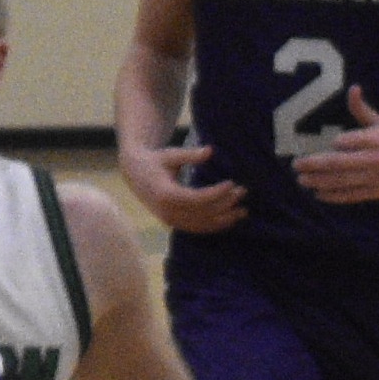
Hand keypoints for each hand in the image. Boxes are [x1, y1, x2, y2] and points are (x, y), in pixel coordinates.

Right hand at [119, 140, 245, 233]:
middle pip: (203, 213)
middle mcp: (168, 211)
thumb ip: (190, 155)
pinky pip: (197, 229)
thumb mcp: (170, 155)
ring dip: (224, 219)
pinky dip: (215, 226)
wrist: (135, 174)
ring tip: (243, 211)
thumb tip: (210, 151)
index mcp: (165, 194)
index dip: (216, 193)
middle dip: (225, 204)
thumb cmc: (155, 161)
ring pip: (202, 225)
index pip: (197, 198)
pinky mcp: (174, 224)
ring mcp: (170, 220)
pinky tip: (229, 219)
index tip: (231, 183)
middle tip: (243, 191)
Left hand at [292, 87, 378, 200]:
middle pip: (342, 163)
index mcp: (377, 139)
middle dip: (316, 165)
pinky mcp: (378, 192)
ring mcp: (377, 178)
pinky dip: (334, 195)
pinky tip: (318, 194)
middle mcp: (377, 159)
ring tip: (302, 180)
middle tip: (296, 165)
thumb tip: (353, 88)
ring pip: (343, 181)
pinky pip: (352, 195)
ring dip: (319, 181)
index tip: (331, 143)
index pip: (353, 139)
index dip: (342, 142)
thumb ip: (361, 108)